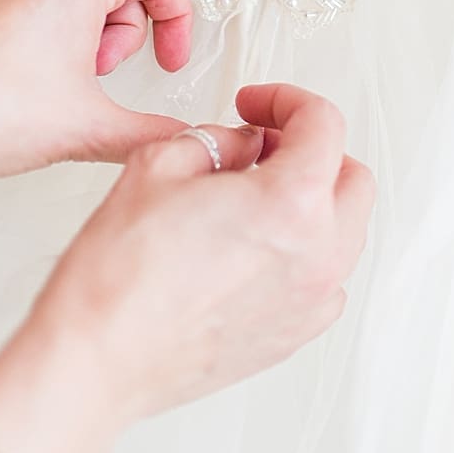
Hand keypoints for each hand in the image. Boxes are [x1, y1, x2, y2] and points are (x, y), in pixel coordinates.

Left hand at [0, 0, 196, 178]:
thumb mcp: (85, 128)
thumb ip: (152, 133)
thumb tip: (182, 138)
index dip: (179, 21)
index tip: (167, 59)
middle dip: (123, 32)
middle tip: (95, 76)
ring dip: (86, 30)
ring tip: (59, 78)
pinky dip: (48, 22)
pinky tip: (27, 70)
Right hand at [24, 83, 372, 423]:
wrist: (102, 352)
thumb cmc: (121, 273)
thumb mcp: (156, 165)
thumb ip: (213, 141)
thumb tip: (239, 147)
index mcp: (291, 203)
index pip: (323, 125)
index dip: (286, 100)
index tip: (257, 104)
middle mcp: (317, 256)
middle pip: (351, 178)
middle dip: (310, 149)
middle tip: (259, 145)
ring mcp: (311, 302)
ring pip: (345, 231)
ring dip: (311, 201)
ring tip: (250, 196)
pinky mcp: (294, 335)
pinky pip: (323, 278)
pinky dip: (302, 251)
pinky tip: (250, 247)